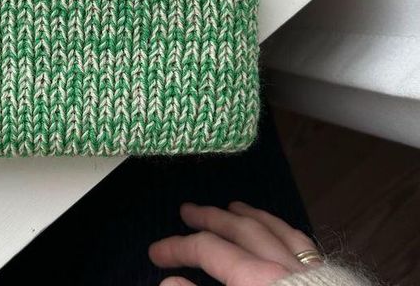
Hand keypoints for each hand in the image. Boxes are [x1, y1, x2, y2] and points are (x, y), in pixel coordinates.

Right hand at [149, 201, 320, 285]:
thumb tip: (168, 282)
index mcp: (255, 281)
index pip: (208, 251)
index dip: (177, 248)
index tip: (155, 253)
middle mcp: (281, 266)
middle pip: (238, 230)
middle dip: (209, 218)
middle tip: (186, 210)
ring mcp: (308, 270)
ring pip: (272, 228)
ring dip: (246, 215)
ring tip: (229, 207)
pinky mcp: (329, 278)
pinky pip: (299, 240)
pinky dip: (280, 226)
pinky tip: (273, 226)